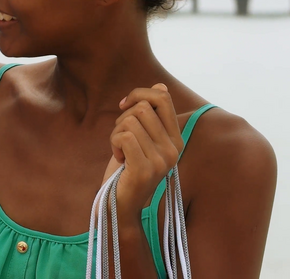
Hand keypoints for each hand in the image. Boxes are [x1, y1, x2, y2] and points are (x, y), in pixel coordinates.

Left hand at [102, 84, 183, 213]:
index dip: (139, 94)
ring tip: (120, 151)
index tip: (124, 107)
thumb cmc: (126, 169)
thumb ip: (150, 115)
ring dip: (116, 133)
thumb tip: (160, 85)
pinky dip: (113, 143)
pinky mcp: (145, 169)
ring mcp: (162, 160)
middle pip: (143, 107)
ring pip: (130, 121)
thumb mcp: (141, 138)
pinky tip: (119, 158)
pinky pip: (124, 136)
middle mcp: (174, 149)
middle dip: (123, 118)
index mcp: (176, 139)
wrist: (119, 205)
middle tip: (121, 139)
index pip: (163, 97)